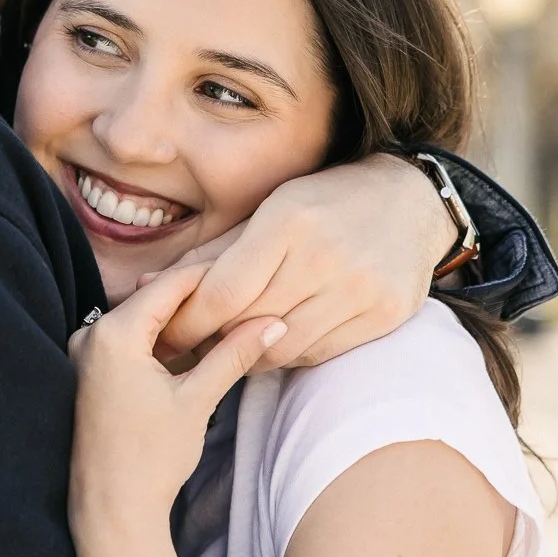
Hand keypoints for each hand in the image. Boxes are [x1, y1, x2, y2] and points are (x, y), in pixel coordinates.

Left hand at [68, 264, 285, 544]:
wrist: (110, 512)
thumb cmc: (150, 461)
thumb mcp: (197, 401)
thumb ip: (232, 353)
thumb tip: (273, 322)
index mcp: (113, 335)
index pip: (170, 284)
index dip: (212, 274)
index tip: (247, 264)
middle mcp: (89, 335)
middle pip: (154, 297)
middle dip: (199, 296)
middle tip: (244, 289)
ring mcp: (84, 354)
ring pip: (143, 318)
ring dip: (180, 318)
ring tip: (225, 316)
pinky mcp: (86, 372)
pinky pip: (129, 339)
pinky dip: (160, 339)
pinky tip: (191, 346)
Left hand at [155, 155, 454, 368]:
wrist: (410, 202)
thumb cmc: (324, 202)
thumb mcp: (267, 209)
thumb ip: (211, 253)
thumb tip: (147, 286)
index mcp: (290, 220)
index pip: (223, 292)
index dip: (188, 321)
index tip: (167, 332)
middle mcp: (327, 256)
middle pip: (248, 322)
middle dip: (209, 339)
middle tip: (186, 346)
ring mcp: (361, 289)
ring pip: (281, 347)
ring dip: (247, 352)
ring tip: (229, 344)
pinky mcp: (386, 316)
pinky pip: (318, 354)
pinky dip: (288, 352)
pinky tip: (276, 338)